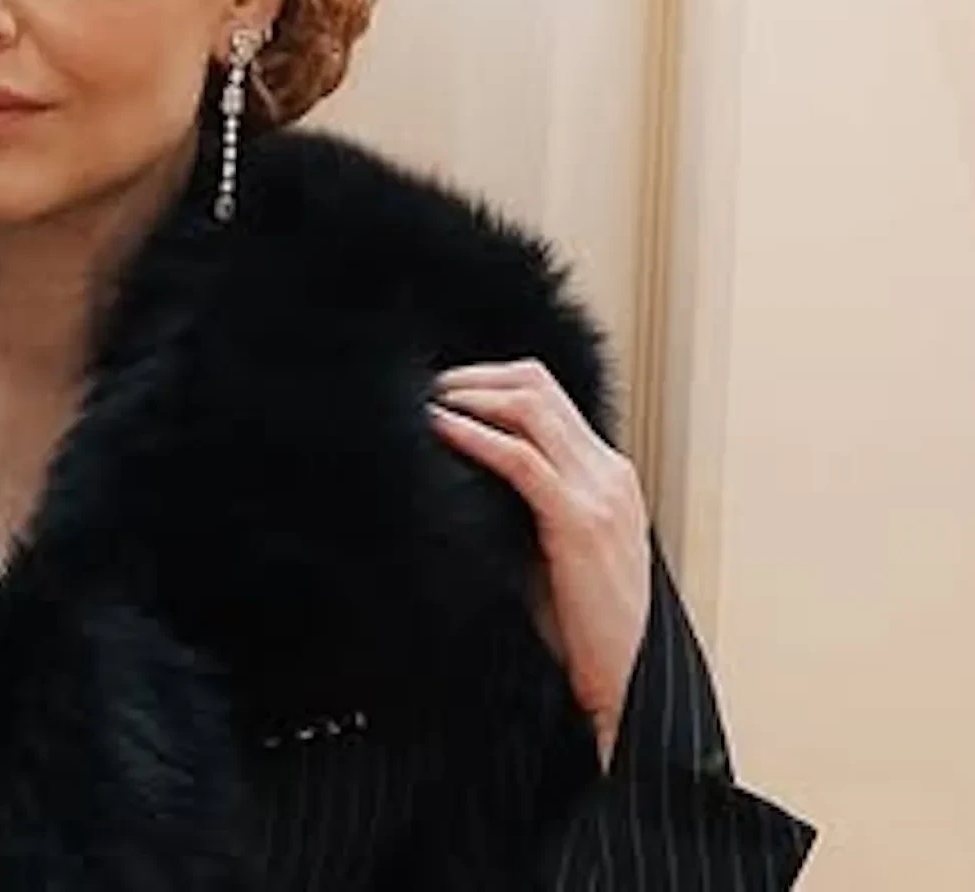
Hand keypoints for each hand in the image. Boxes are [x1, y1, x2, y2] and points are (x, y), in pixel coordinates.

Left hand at [429, 359, 650, 768]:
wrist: (626, 676)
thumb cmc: (585, 623)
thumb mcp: (558, 547)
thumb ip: (528, 505)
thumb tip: (463, 475)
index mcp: (608, 475)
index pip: (548, 396)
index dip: (491, 380)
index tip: (445, 390)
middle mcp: (608, 472)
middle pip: (537, 385)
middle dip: (474, 376)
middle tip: (427, 386)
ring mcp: (599, 494)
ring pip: (530, 407)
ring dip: (470, 394)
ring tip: (428, 401)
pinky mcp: (579, 523)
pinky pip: (521, 459)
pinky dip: (475, 435)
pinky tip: (442, 429)